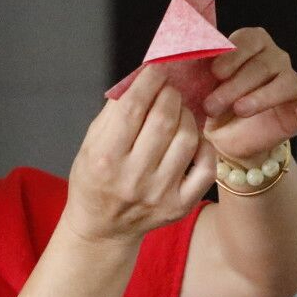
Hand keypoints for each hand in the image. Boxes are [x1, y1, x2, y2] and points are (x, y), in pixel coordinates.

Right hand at [64, 67, 215, 243]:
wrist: (102, 228)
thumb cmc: (95, 177)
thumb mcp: (91, 143)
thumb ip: (116, 110)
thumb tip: (145, 75)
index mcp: (105, 158)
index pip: (132, 107)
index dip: (149, 81)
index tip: (158, 68)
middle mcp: (132, 178)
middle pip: (163, 119)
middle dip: (170, 95)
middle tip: (169, 91)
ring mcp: (159, 194)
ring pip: (188, 139)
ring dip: (187, 117)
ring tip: (178, 114)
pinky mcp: (180, 206)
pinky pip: (205, 167)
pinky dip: (203, 146)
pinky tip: (192, 140)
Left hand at [200, 28, 296, 164]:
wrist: (225, 137)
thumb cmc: (213, 101)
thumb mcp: (201, 80)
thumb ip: (199, 61)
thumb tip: (185, 47)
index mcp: (252, 42)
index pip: (248, 40)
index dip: (232, 56)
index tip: (214, 72)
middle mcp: (275, 58)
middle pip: (262, 66)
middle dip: (235, 85)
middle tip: (212, 104)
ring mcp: (291, 83)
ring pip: (283, 84)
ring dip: (260, 98)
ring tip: (239, 110)